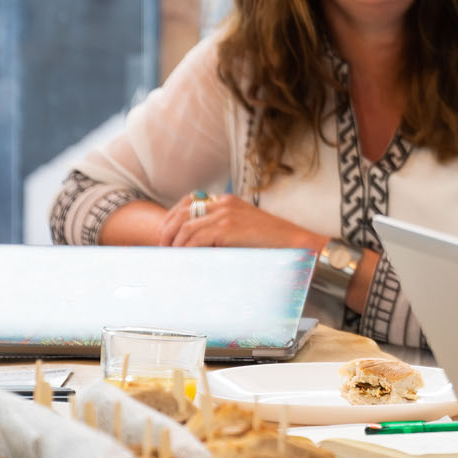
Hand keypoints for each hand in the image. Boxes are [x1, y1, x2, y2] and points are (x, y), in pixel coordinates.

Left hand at [158, 192, 322, 251]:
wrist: (294, 241)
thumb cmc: (272, 241)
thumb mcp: (243, 230)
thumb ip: (223, 231)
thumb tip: (199, 246)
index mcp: (227, 201)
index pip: (189, 202)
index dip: (173, 217)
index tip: (167, 234)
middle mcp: (224, 203)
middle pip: (182, 212)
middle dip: (167, 230)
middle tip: (163, 247)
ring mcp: (225, 213)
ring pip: (186, 227)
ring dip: (174, 243)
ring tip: (172, 256)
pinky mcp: (227, 227)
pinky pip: (196, 237)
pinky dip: (186, 248)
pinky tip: (185, 257)